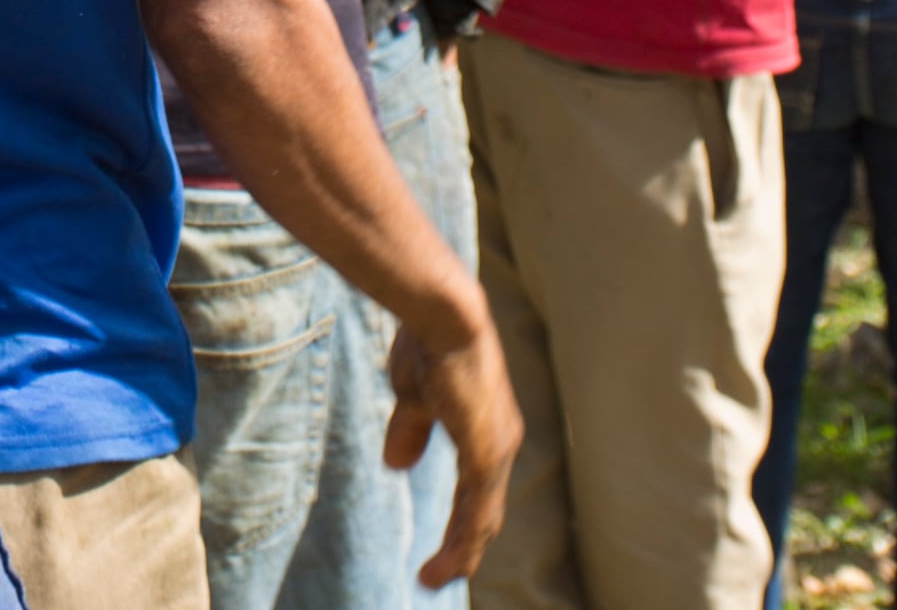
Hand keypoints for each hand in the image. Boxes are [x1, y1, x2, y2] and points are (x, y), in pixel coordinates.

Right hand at [387, 308, 519, 589]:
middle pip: (485, 510)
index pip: (478, 487)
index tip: (447, 548)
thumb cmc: (427, 344)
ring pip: (483, 517)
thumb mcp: (412, 396)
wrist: (442, 318)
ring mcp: (496, 449)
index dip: (464, 520)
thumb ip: (411, 432)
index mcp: (485, 427)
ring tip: (435, 578)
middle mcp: (500, 441)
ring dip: (461, 552)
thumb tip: (397, 465)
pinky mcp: (487, 455)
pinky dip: (462, 543)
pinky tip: (448, 563)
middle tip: (441, 574)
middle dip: (465, 545)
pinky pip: (477, 512)